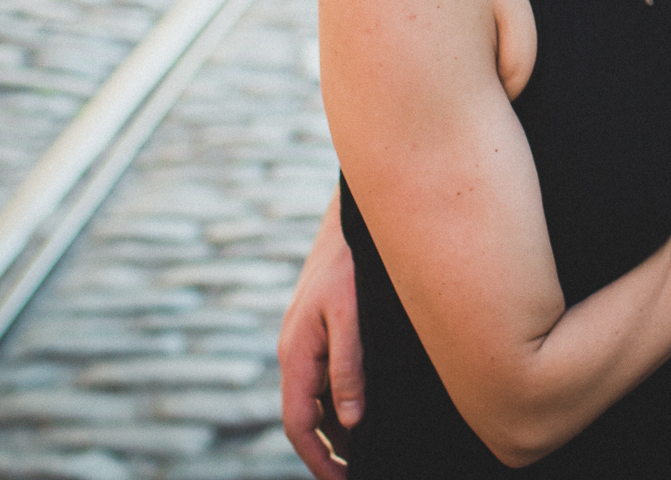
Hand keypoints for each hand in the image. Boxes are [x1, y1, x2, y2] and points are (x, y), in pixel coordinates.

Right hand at [278, 194, 363, 475]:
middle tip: (365, 472)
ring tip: (374, 449)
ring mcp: (307, 342)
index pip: (299, 424)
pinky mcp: (321, 330)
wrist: (352, 217)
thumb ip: (348, 367)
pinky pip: (328, 378)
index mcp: (295, 354)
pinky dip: (344, 402)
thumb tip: (350, 421)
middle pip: (308, 418)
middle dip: (331, 451)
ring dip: (340, 429)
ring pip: (319, 399)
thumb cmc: (350, 261)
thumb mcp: (351, 314)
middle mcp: (296, 352)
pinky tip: (371, 408)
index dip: (319, 460)